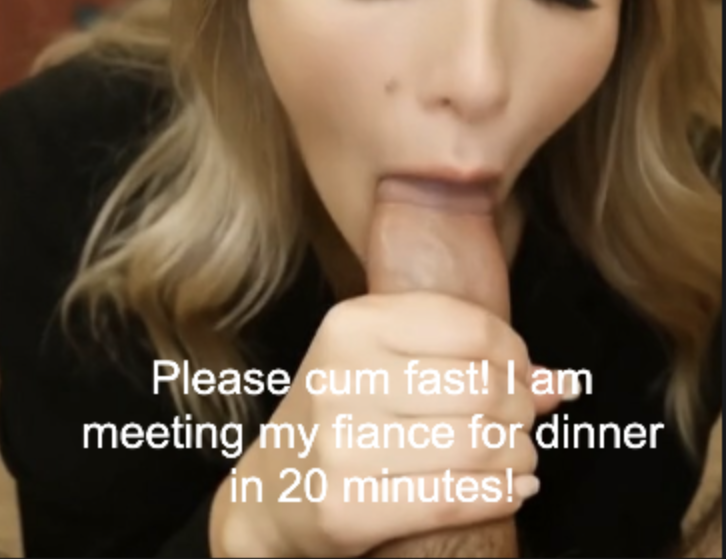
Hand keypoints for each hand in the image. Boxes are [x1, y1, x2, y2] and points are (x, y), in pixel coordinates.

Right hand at [211, 292, 566, 557]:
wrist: (271, 489)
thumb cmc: (344, 409)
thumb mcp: (386, 360)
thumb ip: (470, 361)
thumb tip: (561, 384)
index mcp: (353, 324)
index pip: (470, 329)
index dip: (515, 355)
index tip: (522, 372)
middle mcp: (342, 376)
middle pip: (481, 390)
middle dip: (521, 409)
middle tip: (522, 419)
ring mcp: (340, 444)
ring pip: (475, 447)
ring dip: (518, 454)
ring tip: (518, 454)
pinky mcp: (346, 508)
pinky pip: (453, 500)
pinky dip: (500, 494)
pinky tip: (513, 486)